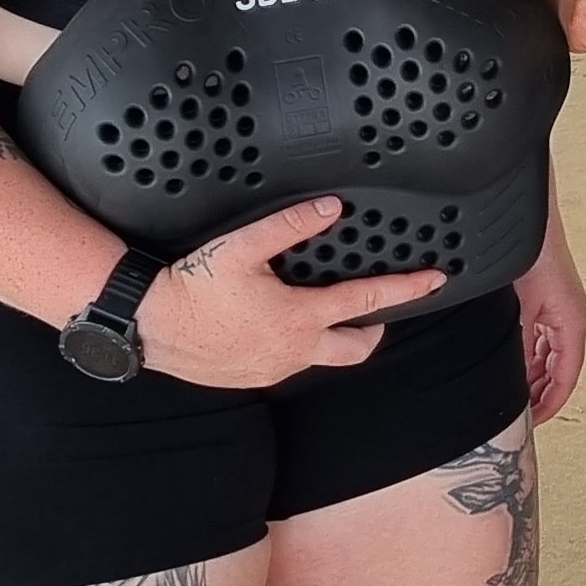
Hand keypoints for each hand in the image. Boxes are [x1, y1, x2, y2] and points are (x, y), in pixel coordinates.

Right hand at [133, 197, 445, 387]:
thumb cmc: (193, 286)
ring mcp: (273, 368)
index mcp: (300, 318)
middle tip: (377, 309)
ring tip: (325, 312)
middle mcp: (295, 350)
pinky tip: (280, 327)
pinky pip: (289, 364)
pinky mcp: (251, 378)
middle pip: (356, 348)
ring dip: (332, 337)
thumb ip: (291, 225)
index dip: (407, 289)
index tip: (436, 281)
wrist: (148, 324)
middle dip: (374, 329)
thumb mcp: (243, 246)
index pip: (367, 302)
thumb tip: (331, 208)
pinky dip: (299, 346)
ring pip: (322, 358)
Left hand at [508, 221, 585, 421]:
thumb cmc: (534, 252)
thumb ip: (521, 342)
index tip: (534, 423)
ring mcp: (557, 311)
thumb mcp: (523, 307)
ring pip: (547, 357)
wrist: (526, 217)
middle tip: (519, 416)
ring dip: (533, 377)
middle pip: (558, 371)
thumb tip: (509, 376)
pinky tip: (510, 366)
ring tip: (512, 396)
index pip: (567, 378)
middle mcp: (568, 320)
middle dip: (540, 395)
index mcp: (572, 323)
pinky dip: (528, 357)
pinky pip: (540, 340)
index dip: (552, 404)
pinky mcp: (545, 302)